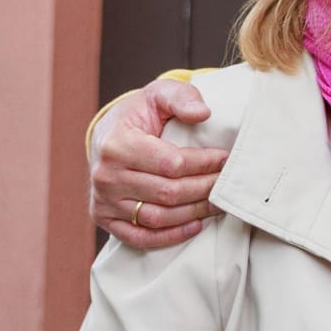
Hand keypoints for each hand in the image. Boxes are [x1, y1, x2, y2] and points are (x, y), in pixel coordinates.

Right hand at [89, 78, 225, 249]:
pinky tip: (195, 226)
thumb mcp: (159, 94)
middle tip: (228, 183)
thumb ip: (182, 97)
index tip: (227, 159)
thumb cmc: (140, 114)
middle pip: (168, 192)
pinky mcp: (103, 217)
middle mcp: (105, 175)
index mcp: (116, 144)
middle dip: (205, 188)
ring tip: (218, 203)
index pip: (172, 163)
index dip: (205, 164)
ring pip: (157, 217)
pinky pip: (139, 236)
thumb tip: (203, 113)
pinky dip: (169, 236)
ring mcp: (102, 199)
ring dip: (194, 213)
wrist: (110, 134)